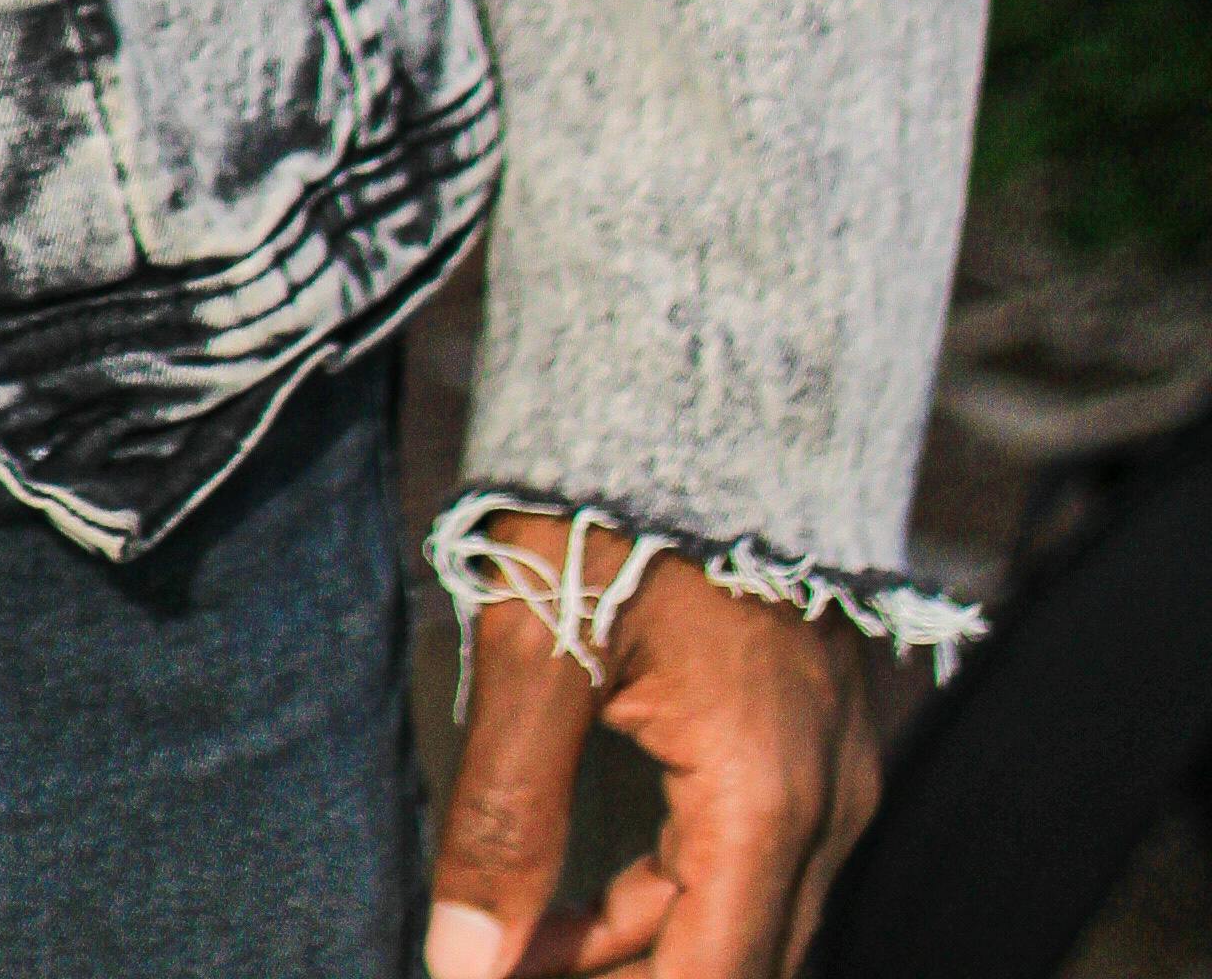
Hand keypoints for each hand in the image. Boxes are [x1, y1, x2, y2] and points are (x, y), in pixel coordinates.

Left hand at [428, 530, 883, 977]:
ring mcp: (829, 773)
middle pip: (737, 967)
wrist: (696, 372)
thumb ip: (505, 817)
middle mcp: (824, 804)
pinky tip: (568, 910)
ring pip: (743, 924)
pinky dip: (666, 903)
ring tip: (511, 952)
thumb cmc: (611, 496)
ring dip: (638, 956)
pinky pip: (750, 866)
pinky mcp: (810, 744)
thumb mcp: (535, 650)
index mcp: (763, 796)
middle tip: (500, 971)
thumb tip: (461, 965)